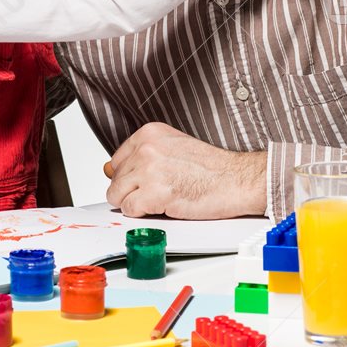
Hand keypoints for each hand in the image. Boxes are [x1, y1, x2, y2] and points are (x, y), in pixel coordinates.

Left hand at [103, 123, 266, 218]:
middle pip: (115, 179)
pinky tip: (164, 205)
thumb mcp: (173, 148)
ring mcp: (148, 170)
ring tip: (160, 198)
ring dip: (135, 203)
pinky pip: (129, 210)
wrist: (236, 180)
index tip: (145, 180)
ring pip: (117, 195)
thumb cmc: (211, 168)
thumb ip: (142, 156)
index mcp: (149, 133)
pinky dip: (144, 214)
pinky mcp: (153, 193)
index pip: (117, 160)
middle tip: (159, 191)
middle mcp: (146, 148)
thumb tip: (110, 169)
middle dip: (132, 191)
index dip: (130, 176)